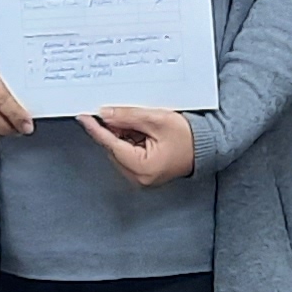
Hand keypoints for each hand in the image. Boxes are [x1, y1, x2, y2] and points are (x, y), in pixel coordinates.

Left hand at [77, 106, 195, 188]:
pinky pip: (128, 155)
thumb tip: (105, 115)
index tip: (84, 117)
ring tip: (142, 125)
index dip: (96, 129)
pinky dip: (129, 142)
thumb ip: (128, 117)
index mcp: (143, 168)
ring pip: (119, 151)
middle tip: (120, 113)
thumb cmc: (188, 136)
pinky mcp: (144, 174)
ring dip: (123, 135)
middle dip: (114, 130)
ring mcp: (141, 178)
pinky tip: (142, 132)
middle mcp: (139, 178)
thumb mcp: (157, 120)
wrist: (207, 147)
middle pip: (114, 149)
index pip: (111, 145)